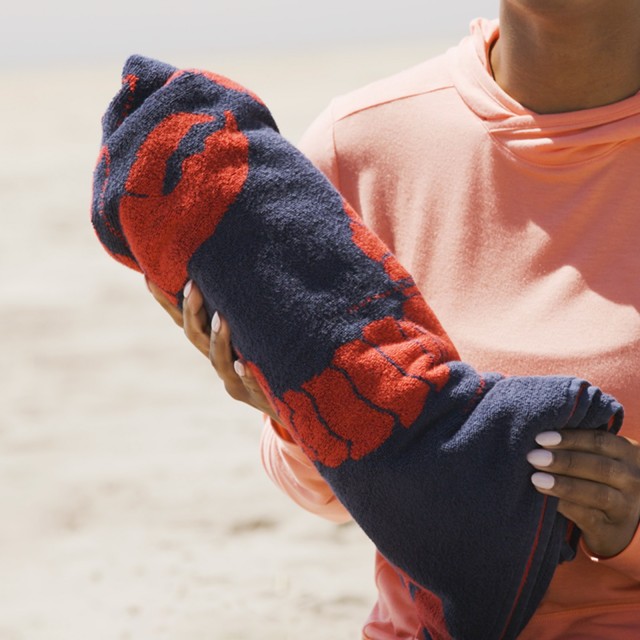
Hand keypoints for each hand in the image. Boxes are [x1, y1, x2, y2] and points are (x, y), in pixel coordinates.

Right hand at [147, 278, 278, 421]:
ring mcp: (235, 380)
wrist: (292, 399)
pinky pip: (249, 383)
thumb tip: (238, 262)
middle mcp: (218, 361)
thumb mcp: (253, 329)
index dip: (166, 302)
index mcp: (213, 344)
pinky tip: (242, 364)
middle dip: (192, 312)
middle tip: (192, 286)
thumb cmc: (270, 357)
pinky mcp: (255, 395)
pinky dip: (245, 373)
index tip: (149, 277)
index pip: (184, 320)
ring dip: (218, 339)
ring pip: (218, 360)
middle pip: (195, 337)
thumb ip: (242, 305)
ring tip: (221, 318)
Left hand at [527, 429, 639, 557]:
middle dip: (563, 461)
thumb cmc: (596, 479)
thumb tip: (537, 434)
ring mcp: (626, 506)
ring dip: (564, 485)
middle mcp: (633, 478)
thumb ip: (577, 446)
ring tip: (536, 479)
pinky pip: (589, 517)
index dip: (570, 438)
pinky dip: (566, 506)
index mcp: (628, 453)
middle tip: (533, 457)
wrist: (613, 523)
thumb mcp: (596, 458)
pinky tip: (546, 501)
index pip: (600, 440)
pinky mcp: (613, 530)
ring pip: (598, 494)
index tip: (540, 437)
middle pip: (600, 466)